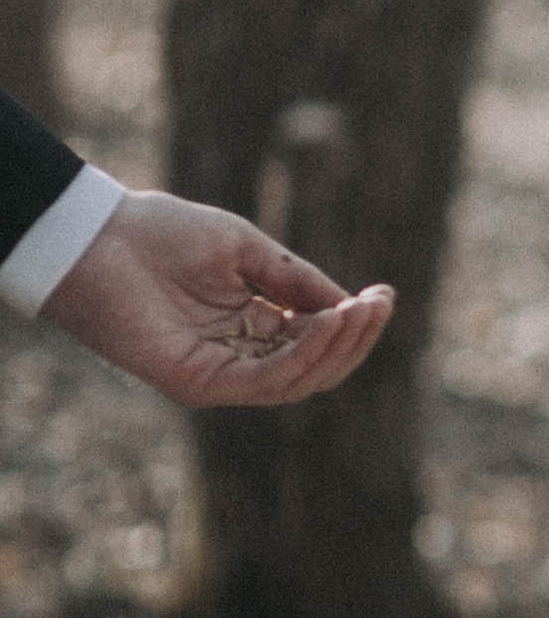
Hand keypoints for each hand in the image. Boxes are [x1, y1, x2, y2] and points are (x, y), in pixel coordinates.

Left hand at [40, 193, 394, 406]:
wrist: (96, 237)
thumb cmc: (160, 233)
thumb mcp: (245, 248)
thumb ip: (294, 279)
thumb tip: (349, 305)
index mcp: (248, 324)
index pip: (313, 340)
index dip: (351, 322)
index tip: (383, 296)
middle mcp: (237, 355)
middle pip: (314, 368)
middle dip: (353, 339)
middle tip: (377, 306)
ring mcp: (218, 374)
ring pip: (297, 381)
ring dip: (335, 348)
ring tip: (357, 313)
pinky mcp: (199, 384)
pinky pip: (266, 381)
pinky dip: (302, 355)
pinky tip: (325, 323)